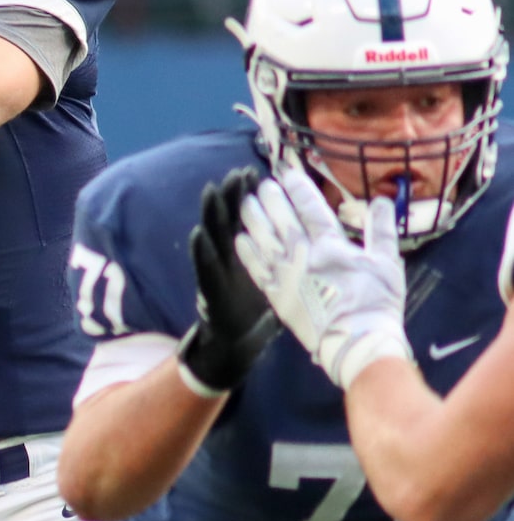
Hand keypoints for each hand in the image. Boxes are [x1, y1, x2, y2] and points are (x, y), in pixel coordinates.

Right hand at [176, 166, 282, 394]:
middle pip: (236, 222)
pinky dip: (201, 253)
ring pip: (216, 239)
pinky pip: (206, 270)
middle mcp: (236, 260)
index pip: (259, 219)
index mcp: (258, 256)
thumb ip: (297, 264)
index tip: (259, 174)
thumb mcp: (284, 285)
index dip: (259, 197)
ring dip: (213, 217)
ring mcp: (222, 274)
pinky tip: (197, 236)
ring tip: (211, 193)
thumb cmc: (260, 316)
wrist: (238, 346)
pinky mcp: (213, 292)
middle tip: (238, 174)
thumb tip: (323, 247)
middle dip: (236, 198)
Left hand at [234, 165, 412, 387]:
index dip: (298, 189)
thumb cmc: (376, 302)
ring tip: (244, 203)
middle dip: (270, 199)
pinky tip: (239, 239)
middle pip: (282, 220)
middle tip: (260, 184)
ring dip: (253, 220)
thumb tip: (383, 200)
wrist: (355, 341)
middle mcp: (303, 257)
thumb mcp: (388, 262)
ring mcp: (286, 277)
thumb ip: (383, 229)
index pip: (310, 209)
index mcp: (331, 246)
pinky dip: (247, 253)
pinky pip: (257, 270)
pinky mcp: (276, 297)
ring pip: (264, 241)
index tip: (287, 174)